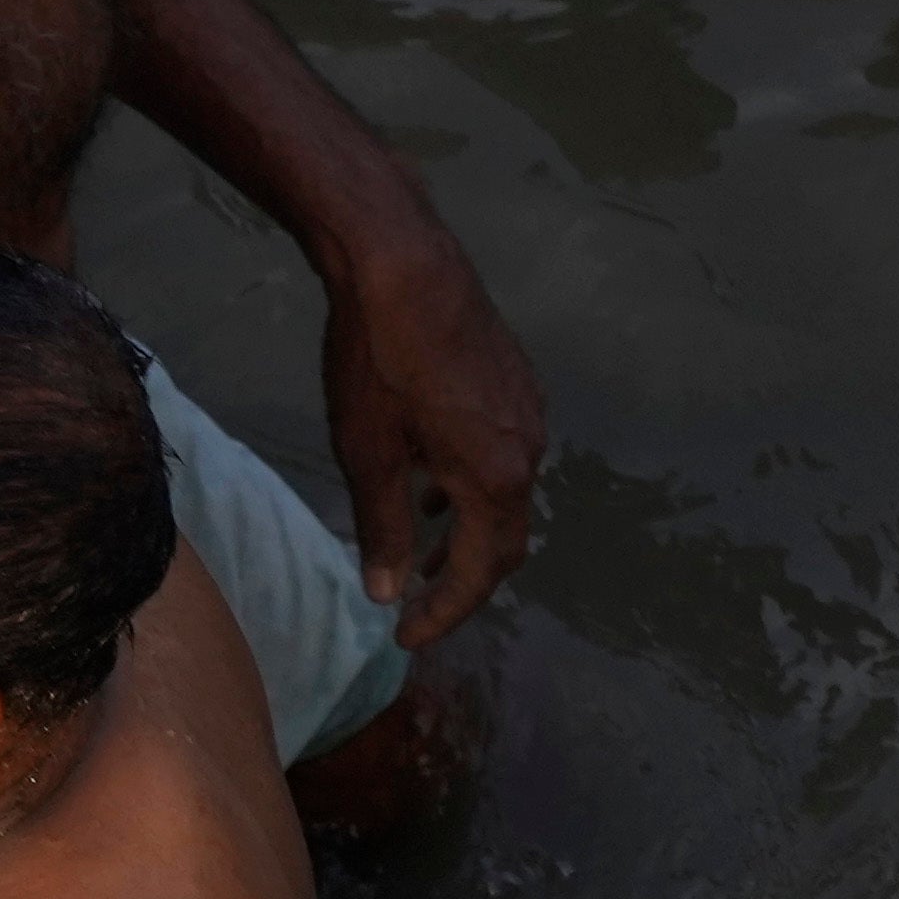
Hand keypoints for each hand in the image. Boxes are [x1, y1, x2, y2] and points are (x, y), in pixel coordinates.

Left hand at [321, 237, 552, 647]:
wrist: (402, 260)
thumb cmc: (377, 359)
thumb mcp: (368, 452)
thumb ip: (384, 528)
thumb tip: (386, 594)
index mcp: (495, 480)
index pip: (479, 573)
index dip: (443, 614)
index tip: (405, 639)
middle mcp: (529, 453)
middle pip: (505, 541)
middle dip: (462, 581)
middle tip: (416, 606)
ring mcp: (529, 414)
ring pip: (506, 495)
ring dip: (467, 530)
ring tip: (422, 543)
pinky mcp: (517, 382)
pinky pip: (505, 455)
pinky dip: (473, 484)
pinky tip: (433, 471)